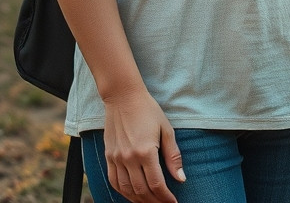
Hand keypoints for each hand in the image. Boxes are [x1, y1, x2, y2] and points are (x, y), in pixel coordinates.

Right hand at [103, 87, 184, 202]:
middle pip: (141, 190)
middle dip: (154, 201)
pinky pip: (114, 181)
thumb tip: (181, 178)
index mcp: (146, 151)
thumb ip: (173, 156)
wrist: (123, 97)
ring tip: (151, 202)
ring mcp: (116, 158)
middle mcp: (129, 158)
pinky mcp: (109, 156)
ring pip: (126, 189)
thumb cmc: (148, 110)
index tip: (173, 202)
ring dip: (139, 200)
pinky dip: (123, 192)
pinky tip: (132, 195)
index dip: (166, 197)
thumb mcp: (166, 130)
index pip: (156, 184)